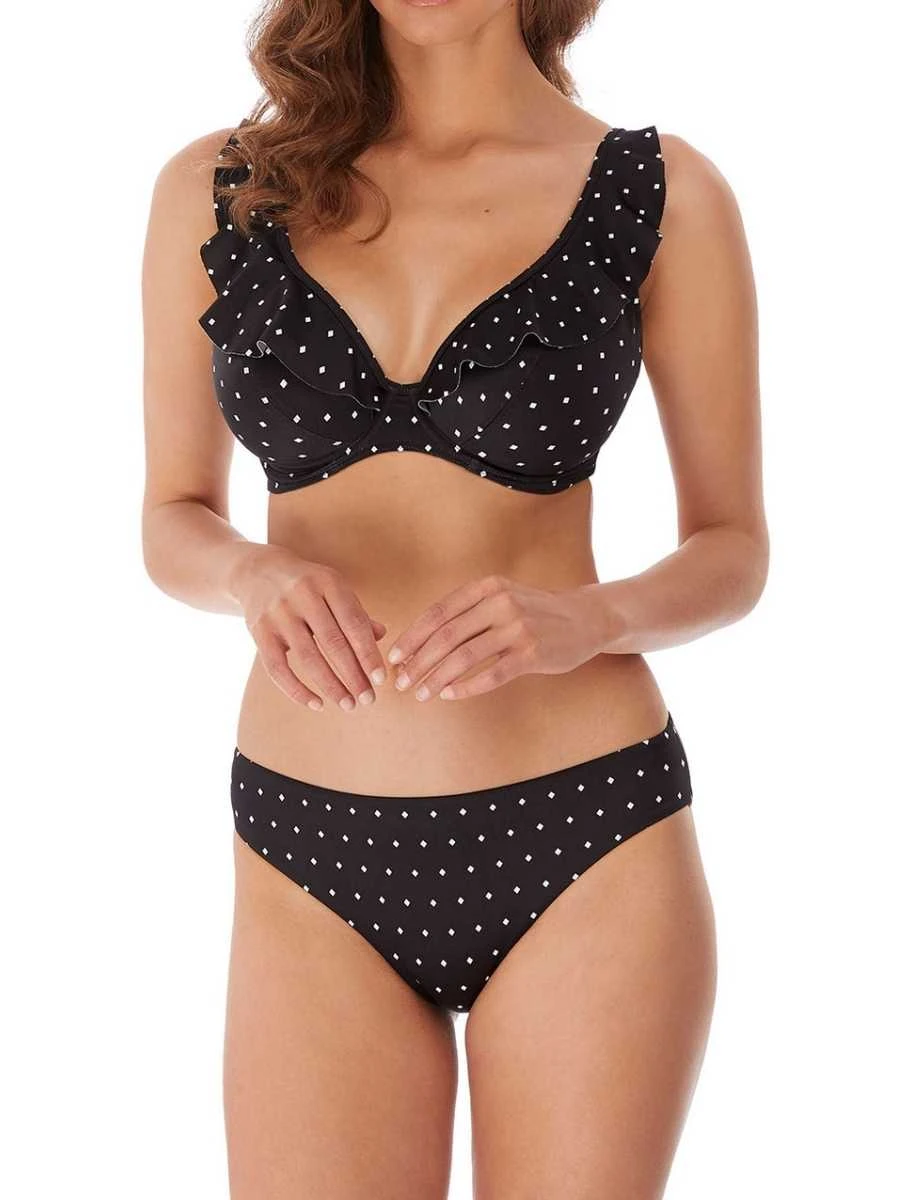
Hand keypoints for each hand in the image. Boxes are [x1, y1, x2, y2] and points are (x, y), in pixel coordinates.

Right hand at [228, 544, 387, 711]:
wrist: (258, 572)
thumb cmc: (308, 587)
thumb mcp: (334, 590)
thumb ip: (356, 613)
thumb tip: (381, 636)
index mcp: (328, 582)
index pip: (353, 623)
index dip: (368, 653)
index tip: (380, 679)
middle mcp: (302, 595)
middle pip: (333, 642)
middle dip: (353, 675)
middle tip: (368, 699)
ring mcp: (278, 613)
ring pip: (308, 658)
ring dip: (330, 686)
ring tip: (348, 704)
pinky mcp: (259, 631)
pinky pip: (277, 668)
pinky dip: (297, 690)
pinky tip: (316, 704)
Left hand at [386, 574, 613, 701]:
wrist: (585, 618)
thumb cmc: (534, 612)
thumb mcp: (501, 597)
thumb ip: (467, 612)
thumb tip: (421, 641)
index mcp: (486, 587)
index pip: (439, 613)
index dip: (413, 636)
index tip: (394, 656)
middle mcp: (500, 603)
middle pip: (447, 636)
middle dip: (419, 661)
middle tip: (402, 681)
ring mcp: (518, 628)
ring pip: (465, 657)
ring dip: (437, 678)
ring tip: (421, 693)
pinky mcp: (533, 653)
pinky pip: (492, 674)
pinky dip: (466, 687)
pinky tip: (449, 695)